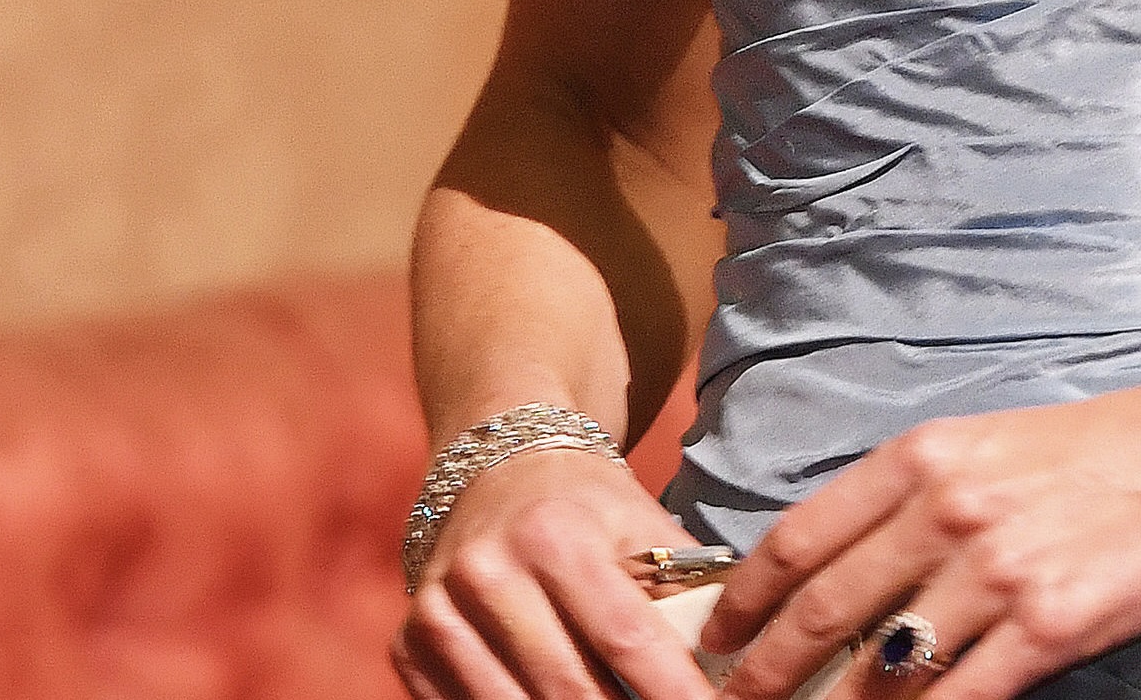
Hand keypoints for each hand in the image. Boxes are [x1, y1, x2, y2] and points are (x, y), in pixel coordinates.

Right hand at [394, 444, 709, 699]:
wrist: (495, 463)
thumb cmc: (584, 501)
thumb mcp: (639, 521)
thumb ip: (681, 583)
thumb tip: (731, 653)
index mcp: (555, 535)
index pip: (626, 637)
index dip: (674, 690)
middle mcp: (489, 571)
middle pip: (569, 689)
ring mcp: (439, 611)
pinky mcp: (409, 644)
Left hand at [697, 383, 1140, 699]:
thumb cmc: (1091, 452)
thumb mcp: (985, 447)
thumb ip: (909, 499)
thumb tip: (831, 570)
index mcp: (923, 456)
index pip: (798, 538)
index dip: (742, 601)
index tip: (713, 641)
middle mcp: (946, 510)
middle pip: (820, 612)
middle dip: (762, 676)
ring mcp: (995, 574)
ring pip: (878, 674)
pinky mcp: (1047, 630)